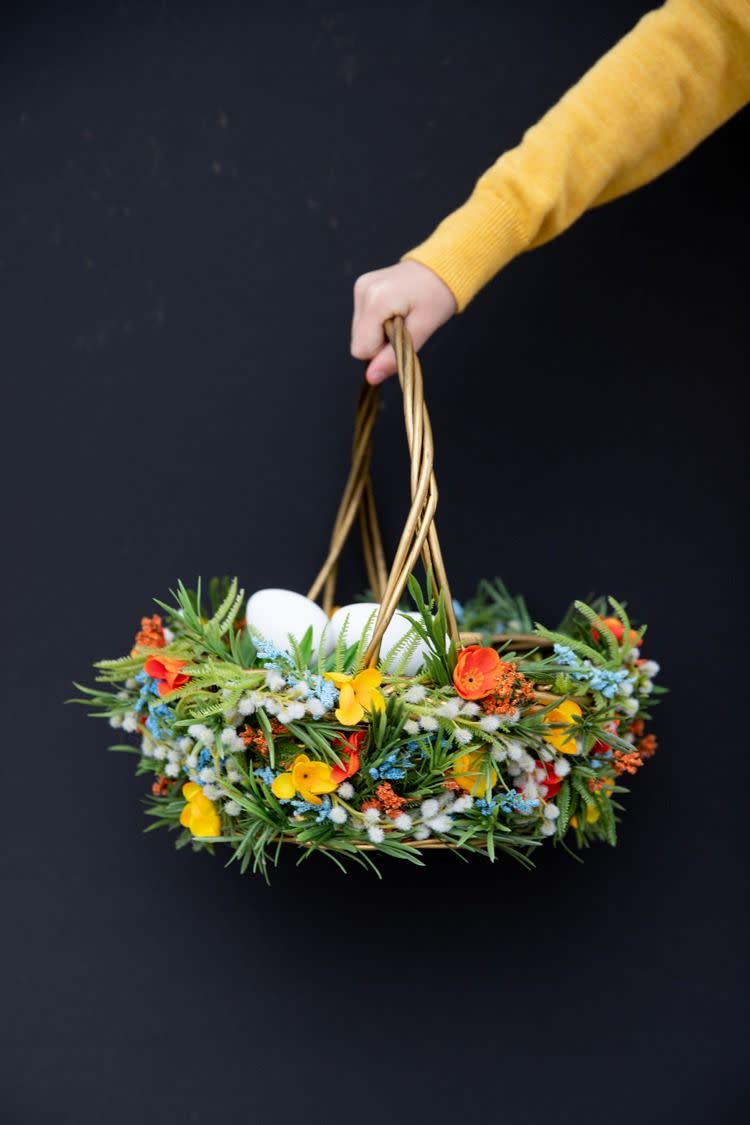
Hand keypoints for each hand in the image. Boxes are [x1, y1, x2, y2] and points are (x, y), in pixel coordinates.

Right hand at [351, 260, 456, 383]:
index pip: (362, 349)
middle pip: (359, 341)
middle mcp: (363, 291)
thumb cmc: (438, 296)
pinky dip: (378, 322)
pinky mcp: (362, 287)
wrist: (442, 267)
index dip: (382, 353)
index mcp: (377, 300)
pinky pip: (363, 319)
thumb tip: (371, 378)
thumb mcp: (422, 330)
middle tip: (404, 327)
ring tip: (401, 317)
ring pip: (360, 332)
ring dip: (380, 333)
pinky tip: (395, 310)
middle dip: (381, 343)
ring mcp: (361, 287)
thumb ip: (395, 357)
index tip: (401, 339)